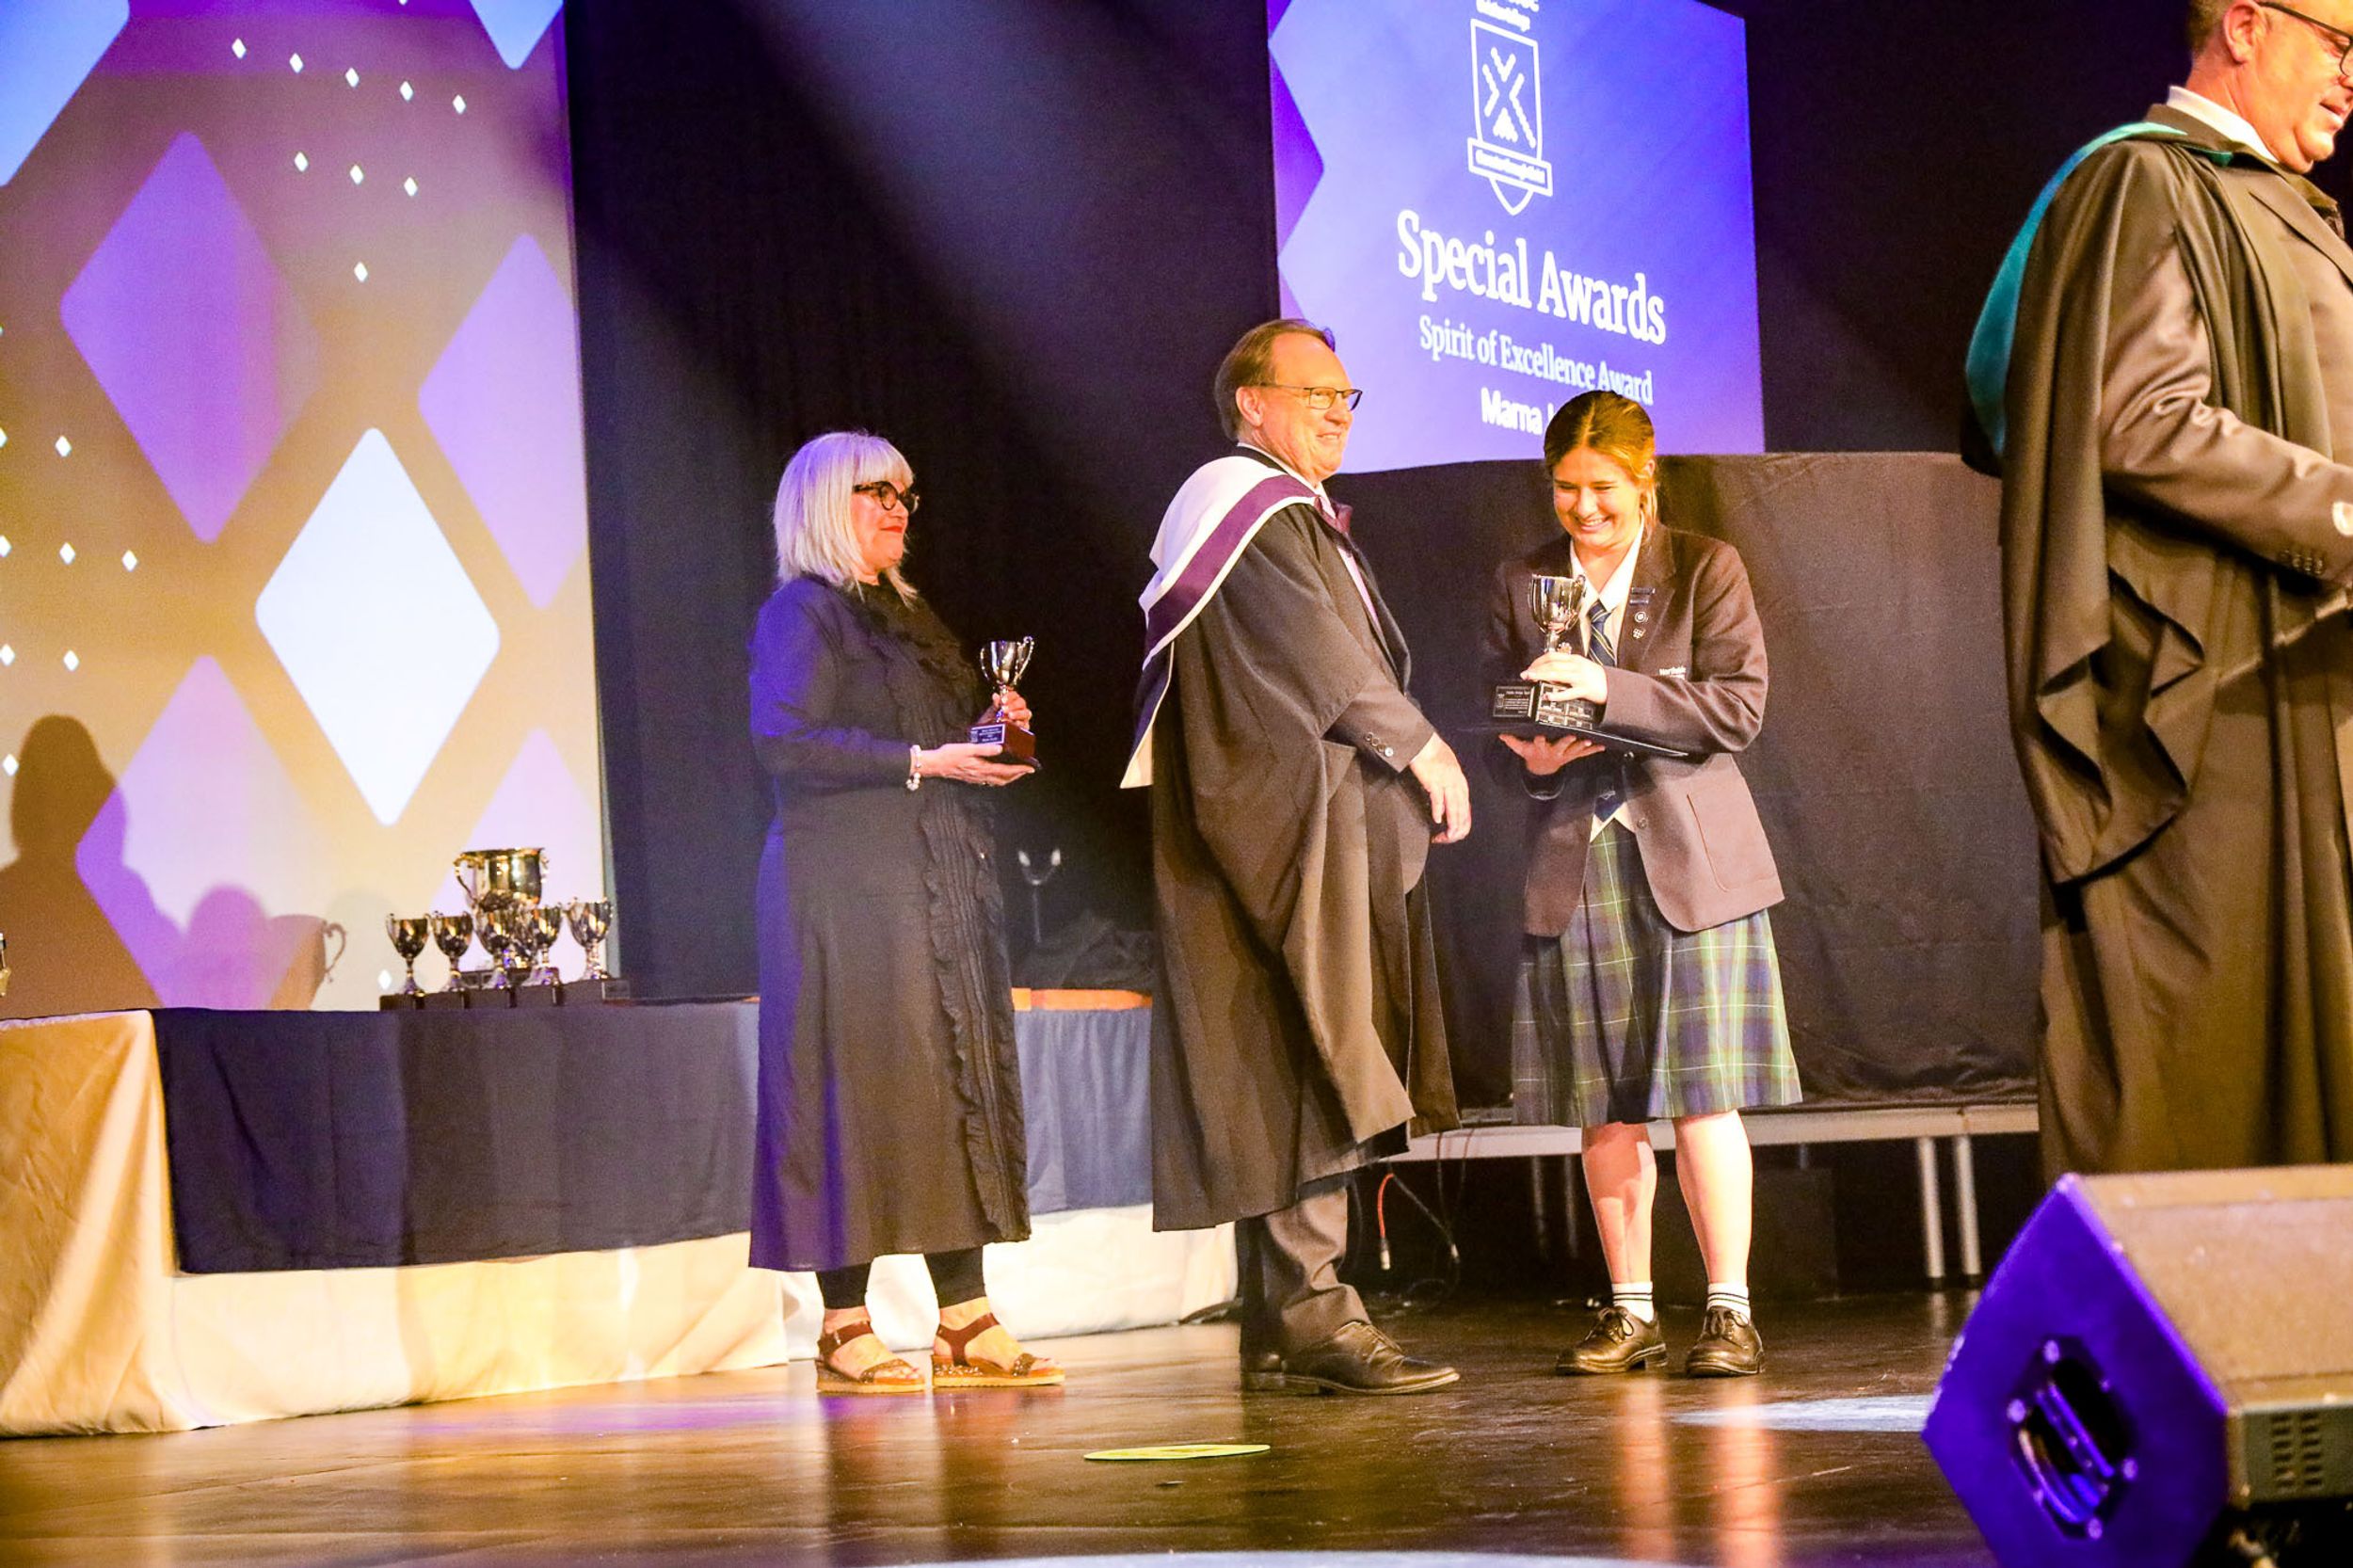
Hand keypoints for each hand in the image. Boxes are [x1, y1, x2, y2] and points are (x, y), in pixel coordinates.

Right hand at [917, 742, 1031, 786]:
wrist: (935, 765)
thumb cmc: (950, 755)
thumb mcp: (968, 748)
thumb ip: (984, 749)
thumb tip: (1000, 748)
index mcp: (982, 768)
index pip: (1006, 771)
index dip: (1019, 770)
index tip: (1030, 768)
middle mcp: (981, 776)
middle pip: (1004, 779)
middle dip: (1017, 775)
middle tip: (1026, 770)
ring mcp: (977, 779)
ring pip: (998, 781)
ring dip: (1009, 778)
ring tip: (1016, 772)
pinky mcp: (972, 779)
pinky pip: (990, 781)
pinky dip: (999, 778)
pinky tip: (998, 773)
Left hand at [988, 688, 1033, 729]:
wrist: (991, 736)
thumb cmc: (992, 722)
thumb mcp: (991, 712)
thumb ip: (995, 704)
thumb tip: (995, 696)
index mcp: (1012, 702)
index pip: (1014, 695)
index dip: (1010, 696)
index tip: (1003, 700)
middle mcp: (1019, 709)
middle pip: (1021, 703)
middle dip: (1013, 705)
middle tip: (1004, 709)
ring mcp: (1023, 718)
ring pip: (1026, 713)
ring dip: (1018, 713)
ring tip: (1010, 716)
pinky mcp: (1024, 728)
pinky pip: (1026, 725)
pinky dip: (1021, 723)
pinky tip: (1015, 724)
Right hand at [1405, 734, 1472, 843]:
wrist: (1423, 743)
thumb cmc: (1433, 755)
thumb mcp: (1448, 772)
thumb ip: (1450, 787)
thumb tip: (1447, 804)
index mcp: (1461, 783)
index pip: (1466, 810)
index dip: (1461, 825)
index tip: (1452, 835)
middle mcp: (1457, 784)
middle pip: (1462, 812)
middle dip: (1457, 830)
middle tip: (1448, 840)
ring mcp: (1447, 783)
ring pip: (1454, 809)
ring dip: (1451, 825)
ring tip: (1446, 836)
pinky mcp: (1434, 781)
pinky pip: (1438, 799)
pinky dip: (1438, 811)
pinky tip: (1437, 819)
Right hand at [1501, 732, 1603, 775]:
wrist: (1542, 768)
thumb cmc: (1532, 754)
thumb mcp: (1521, 749)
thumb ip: (1512, 741)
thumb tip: (1500, 733)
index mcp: (1541, 749)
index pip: (1539, 743)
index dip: (1539, 740)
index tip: (1539, 735)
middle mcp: (1554, 752)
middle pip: (1560, 746)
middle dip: (1566, 741)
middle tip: (1572, 736)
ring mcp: (1564, 755)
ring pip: (1574, 750)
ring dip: (1582, 746)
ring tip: (1589, 741)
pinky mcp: (1572, 756)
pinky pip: (1583, 754)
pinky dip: (1592, 750)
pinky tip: (1601, 746)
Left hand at [1520, 651, 1607, 701]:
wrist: (1614, 685)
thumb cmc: (1596, 677)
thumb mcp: (1581, 667)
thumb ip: (1566, 667)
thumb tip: (1548, 671)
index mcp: (1574, 659)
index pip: (1552, 656)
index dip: (1538, 661)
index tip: (1530, 667)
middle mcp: (1576, 666)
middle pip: (1552, 664)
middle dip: (1536, 668)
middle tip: (1525, 674)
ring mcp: (1580, 678)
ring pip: (1557, 674)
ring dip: (1541, 676)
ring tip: (1531, 679)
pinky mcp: (1585, 690)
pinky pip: (1569, 692)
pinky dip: (1557, 694)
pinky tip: (1548, 696)